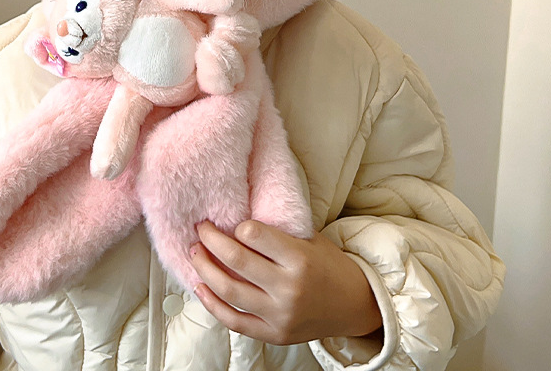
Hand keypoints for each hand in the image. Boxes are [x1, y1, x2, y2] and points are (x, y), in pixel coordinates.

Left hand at [190, 221, 381, 344]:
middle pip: (236, 260)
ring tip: (195, 253)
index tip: (230, 222)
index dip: (237, 226)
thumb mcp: (309, 238)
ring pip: (229, 291)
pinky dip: (212, 304)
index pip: (253, 234)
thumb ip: (276, 231)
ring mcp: (280, 315)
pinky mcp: (274, 334)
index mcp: (299, 258)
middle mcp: (288, 288)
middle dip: (210, 240)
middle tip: (200, 229)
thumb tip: (236, 216)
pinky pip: (234, 321)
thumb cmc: (328, 264)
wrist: (355, 304)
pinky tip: (200, 287)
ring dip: (205, 269)